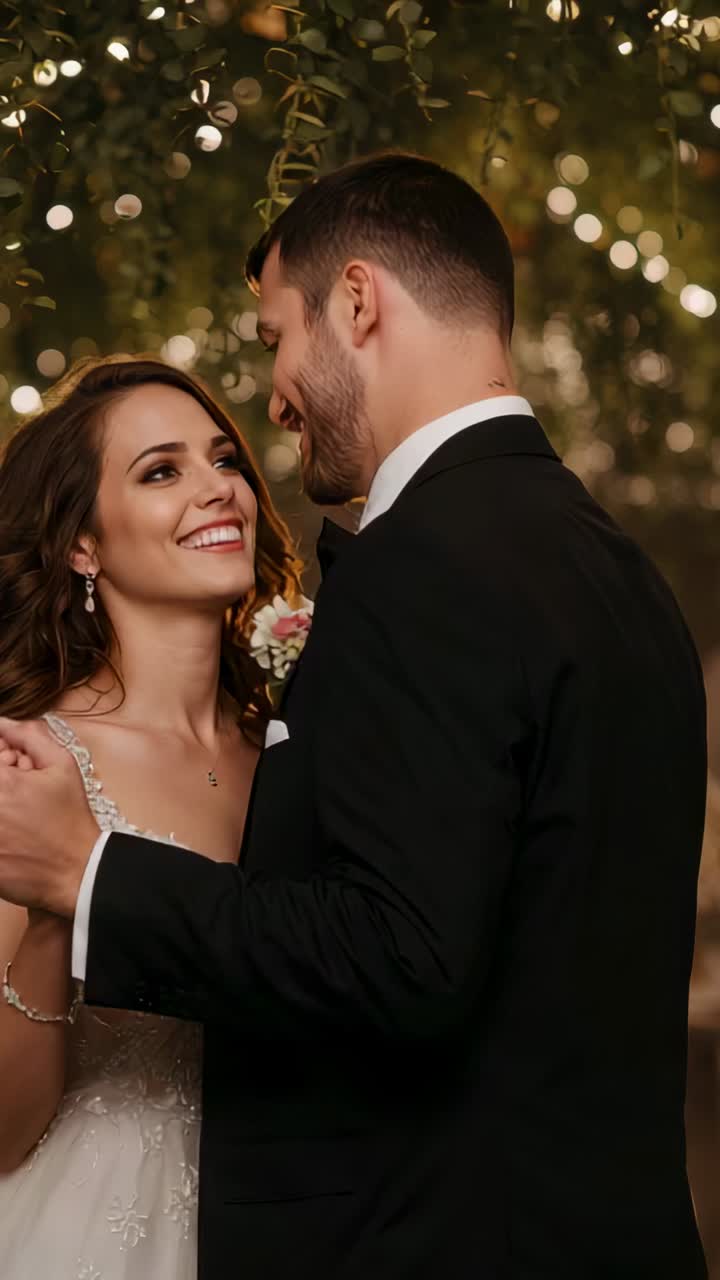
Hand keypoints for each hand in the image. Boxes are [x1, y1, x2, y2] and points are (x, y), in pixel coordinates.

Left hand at [0, 718, 99, 917]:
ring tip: (17, 819)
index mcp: (1, 780)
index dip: (4, 762)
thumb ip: (30, 736)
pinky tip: (13, 836)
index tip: (15, 771)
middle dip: (4, 784)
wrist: (76, 871)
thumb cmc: (70, 819)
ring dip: (4, 809)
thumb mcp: (62, 766)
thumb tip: (4, 723)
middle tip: (19, 797)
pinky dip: (3, 832)